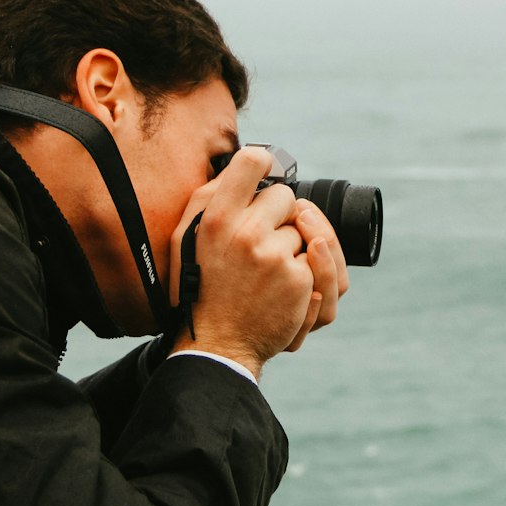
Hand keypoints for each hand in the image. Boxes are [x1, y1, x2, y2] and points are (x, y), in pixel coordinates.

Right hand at [168, 148, 339, 375]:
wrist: (219, 344)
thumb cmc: (202, 286)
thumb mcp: (188, 238)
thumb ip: (212, 197)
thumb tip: (248, 162)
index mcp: (217, 220)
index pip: (250, 162)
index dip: (262, 161)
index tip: (265, 168)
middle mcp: (246, 234)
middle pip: (287, 196)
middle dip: (281, 215)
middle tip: (261, 240)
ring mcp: (276, 258)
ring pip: (305, 230)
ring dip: (294, 246)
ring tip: (269, 270)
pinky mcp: (300, 280)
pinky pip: (316, 257)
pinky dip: (306, 270)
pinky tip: (283, 287)